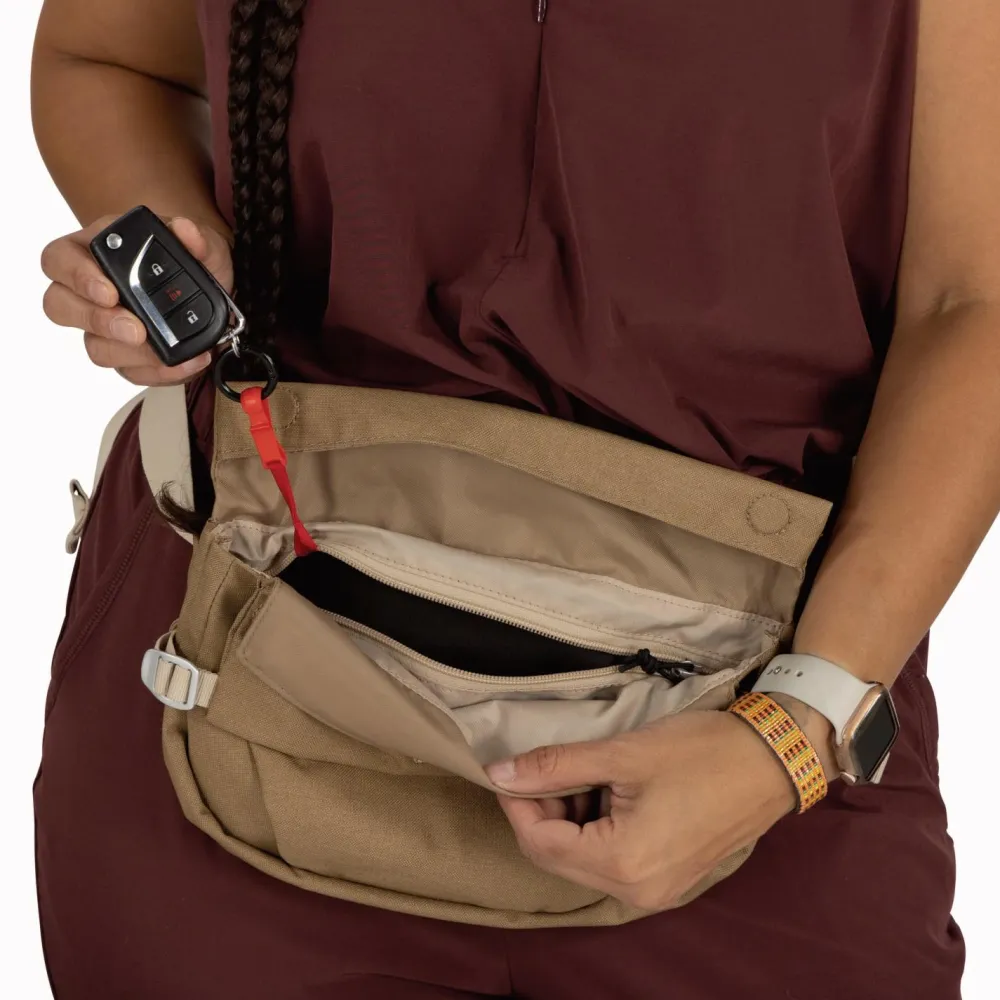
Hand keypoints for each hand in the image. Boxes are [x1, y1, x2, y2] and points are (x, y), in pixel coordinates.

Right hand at [41, 215, 232, 385]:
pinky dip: (157, 371)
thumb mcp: (205, 245)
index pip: (60, 259)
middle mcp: (92, 290)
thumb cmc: (197, 262)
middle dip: (97, 322)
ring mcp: (106, 328)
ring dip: (130, 354)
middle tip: (134, 330)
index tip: (109, 292)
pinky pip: (129, 372)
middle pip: (61, 307)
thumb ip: (197, 238)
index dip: (77, 277)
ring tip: (165, 350)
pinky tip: (183, 363)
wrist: (219, 296)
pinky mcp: (127, 357)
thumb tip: (184, 229)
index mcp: (98, 250)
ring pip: (95, 347)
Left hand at [486, 709, 798, 911]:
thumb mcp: (621, 753)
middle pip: (558, 855)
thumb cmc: (700, 752)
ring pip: (582, 858)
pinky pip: (611, 860)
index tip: (509, 765)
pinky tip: (607, 789)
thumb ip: (555, 766)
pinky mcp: (667, 879)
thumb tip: (497, 773)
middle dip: (543, 809)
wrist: (772, 760)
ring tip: (583, 771)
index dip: (517, 802)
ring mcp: (654, 890)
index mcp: (623, 864)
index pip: (540, 842)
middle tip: (548, 764)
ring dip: (569, 816)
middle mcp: (635, 891)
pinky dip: (596, 826)